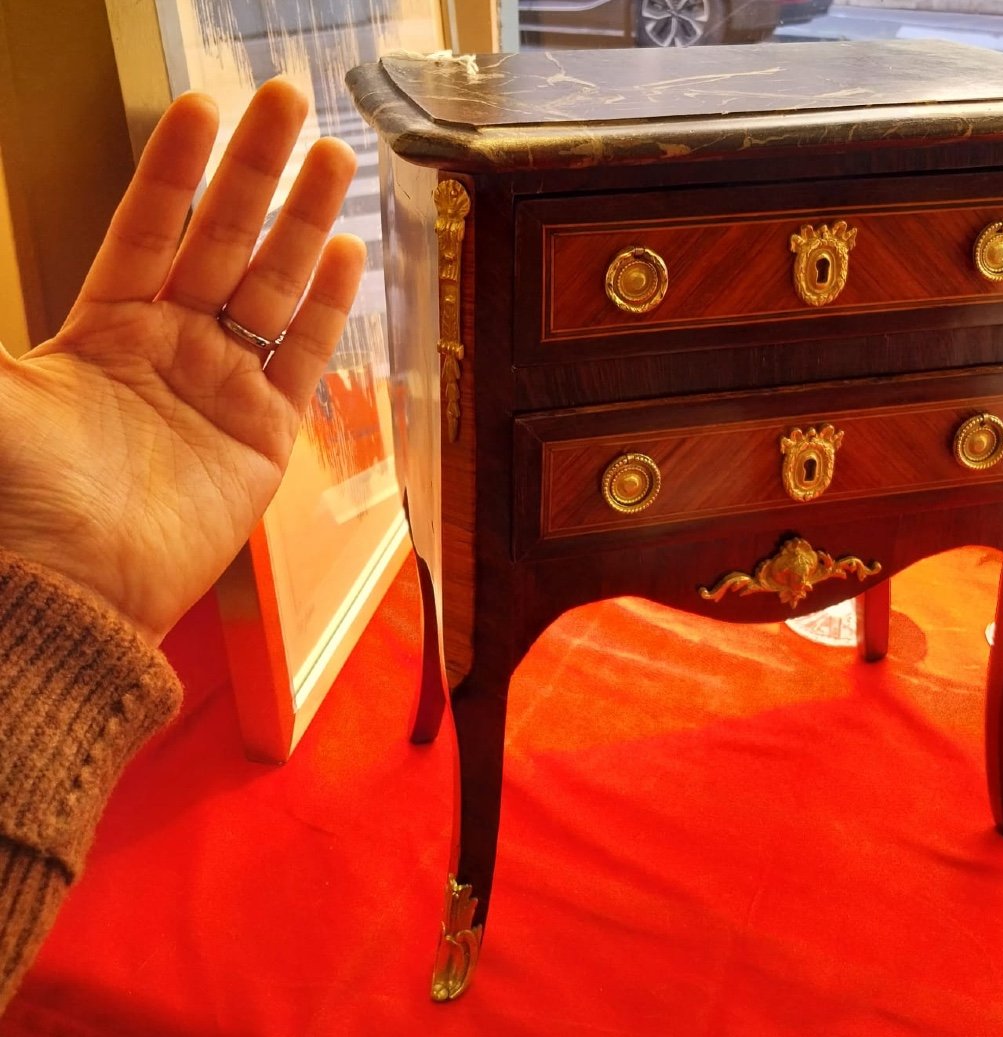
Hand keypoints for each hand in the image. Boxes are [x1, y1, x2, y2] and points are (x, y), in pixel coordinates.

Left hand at [0, 80, 364, 643]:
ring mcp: (223, 389)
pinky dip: (331, 308)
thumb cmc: (19, 499)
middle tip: (289, 102)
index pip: (148, 225)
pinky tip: (350, 253)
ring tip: (337, 159)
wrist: (76, 591)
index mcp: (104, 327)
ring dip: (305, 222)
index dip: (176, 168)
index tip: (202, 108)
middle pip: (224, 240)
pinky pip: (306, 359)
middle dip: (258, 172)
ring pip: (274, 288)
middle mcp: (170, 348)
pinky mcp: (266, 436)